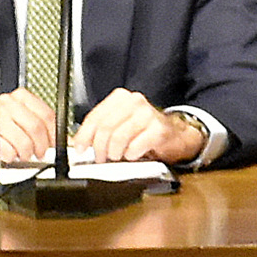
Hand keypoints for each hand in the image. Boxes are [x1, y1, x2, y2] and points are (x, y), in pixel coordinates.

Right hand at [0, 88, 56, 157]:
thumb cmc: (2, 122)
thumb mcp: (25, 117)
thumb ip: (44, 125)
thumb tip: (68, 141)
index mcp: (21, 97)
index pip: (47, 115)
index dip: (53, 134)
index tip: (54, 144)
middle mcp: (7, 104)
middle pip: (36, 128)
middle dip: (41, 146)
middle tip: (39, 153)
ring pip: (23, 141)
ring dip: (26, 153)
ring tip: (23, 154)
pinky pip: (7, 150)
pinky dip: (12, 156)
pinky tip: (10, 153)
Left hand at [65, 90, 203, 164]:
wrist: (176, 135)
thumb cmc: (145, 130)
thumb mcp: (121, 124)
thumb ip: (101, 129)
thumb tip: (81, 143)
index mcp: (120, 98)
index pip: (95, 116)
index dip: (84, 135)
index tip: (80, 148)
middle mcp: (134, 102)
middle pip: (105, 128)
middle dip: (99, 148)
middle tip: (99, 158)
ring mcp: (147, 115)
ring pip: (118, 138)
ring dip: (114, 153)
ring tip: (117, 156)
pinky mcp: (158, 130)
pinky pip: (135, 147)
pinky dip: (130, 155)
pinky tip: (133, 155)